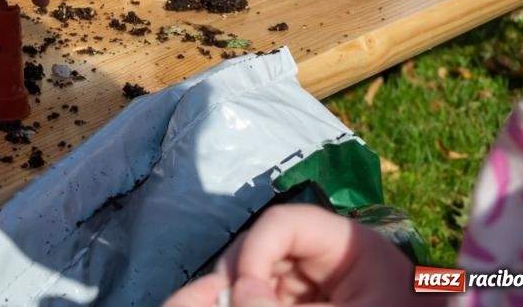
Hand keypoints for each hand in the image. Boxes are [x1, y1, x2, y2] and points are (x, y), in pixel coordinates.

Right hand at [163, 204, 413, 306]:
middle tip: (177, 304)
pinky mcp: (302, 305)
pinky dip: (235, 305)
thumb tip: (240, 292)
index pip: (284, 224)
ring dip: (215, 298)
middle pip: (256, 258)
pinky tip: (193, 304)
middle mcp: (320, 260)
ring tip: (177, 306)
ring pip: (250, 286)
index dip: (256, 250)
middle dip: (218, 284)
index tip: (246, 290)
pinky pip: (262, 301)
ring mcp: (308, 289)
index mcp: (346, 244)